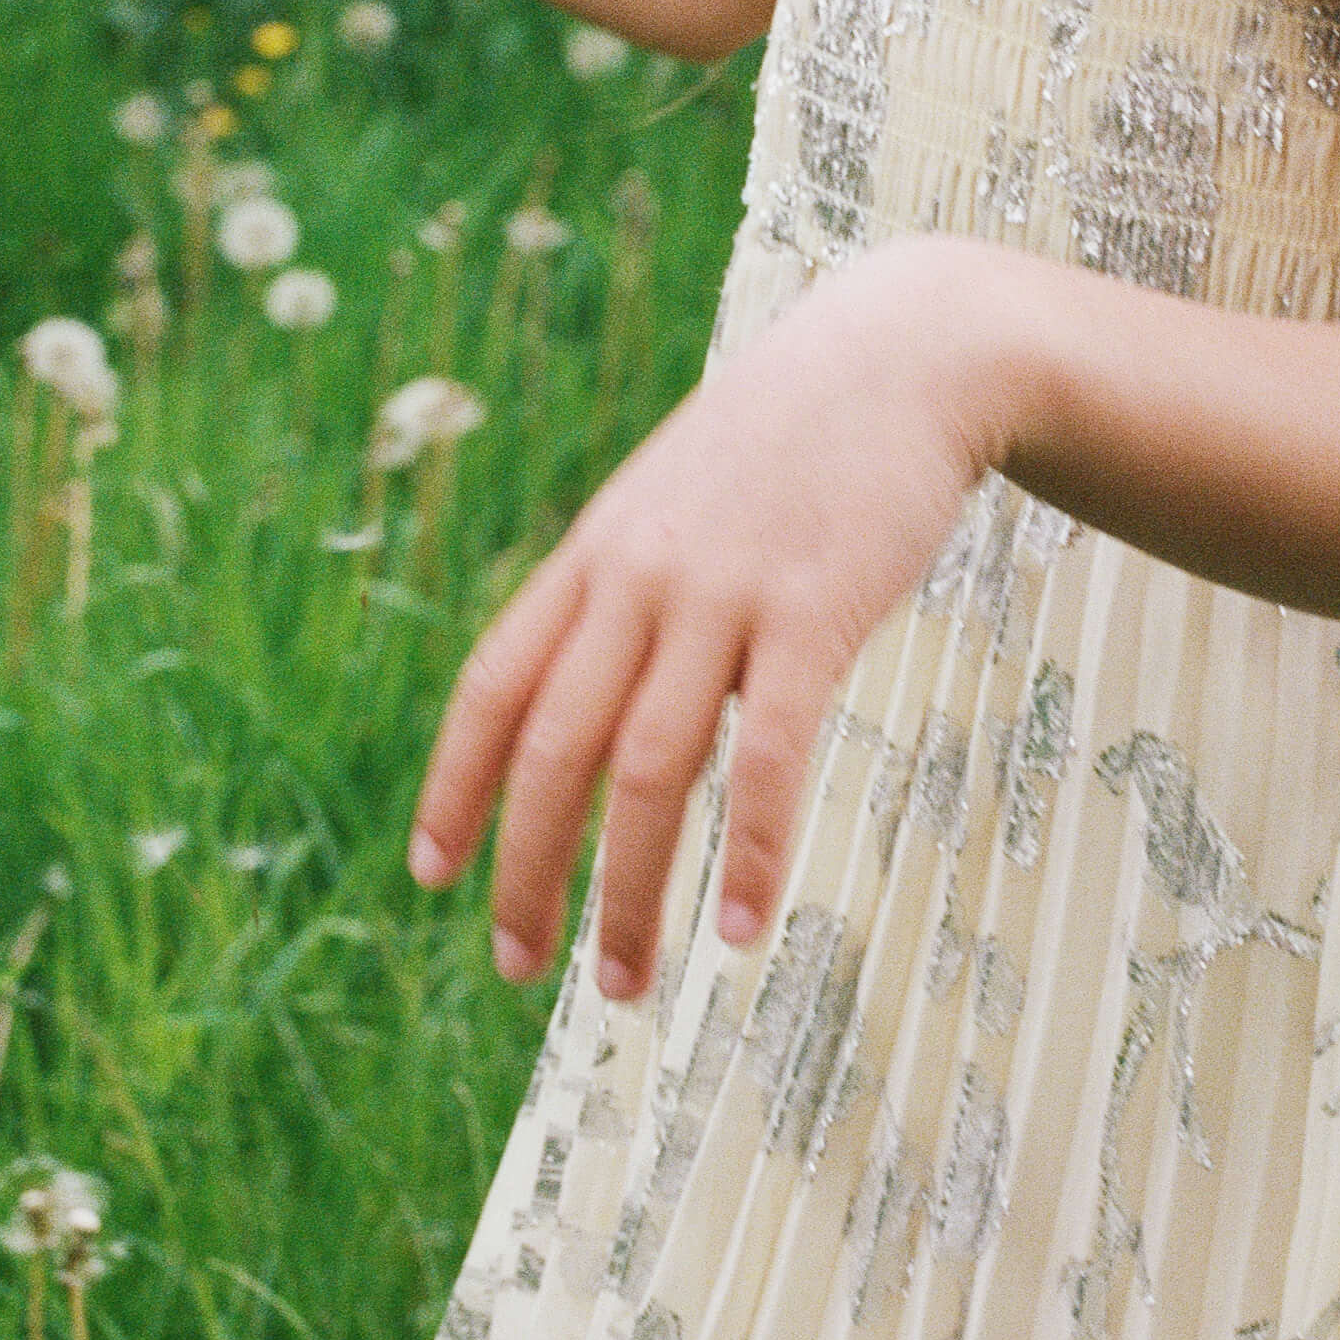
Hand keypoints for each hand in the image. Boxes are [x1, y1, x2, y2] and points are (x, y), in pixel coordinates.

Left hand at [405, 242, 1013, 1002]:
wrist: (907, 354)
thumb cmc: (795, 440)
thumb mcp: (682, 498)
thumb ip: (634, 585)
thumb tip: (604, 695)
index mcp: (596, 553)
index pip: (492, 685)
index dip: (452, 786)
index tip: (432, 874)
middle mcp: (639, 577)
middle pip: (552, 749)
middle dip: (526, 871)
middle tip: (520, 968)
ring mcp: (723, 595)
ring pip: (648, 771)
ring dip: (629, 892)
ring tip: (622, 986)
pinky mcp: (814, 613)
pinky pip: (770, 756)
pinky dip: (752, 852)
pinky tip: (745, 928)